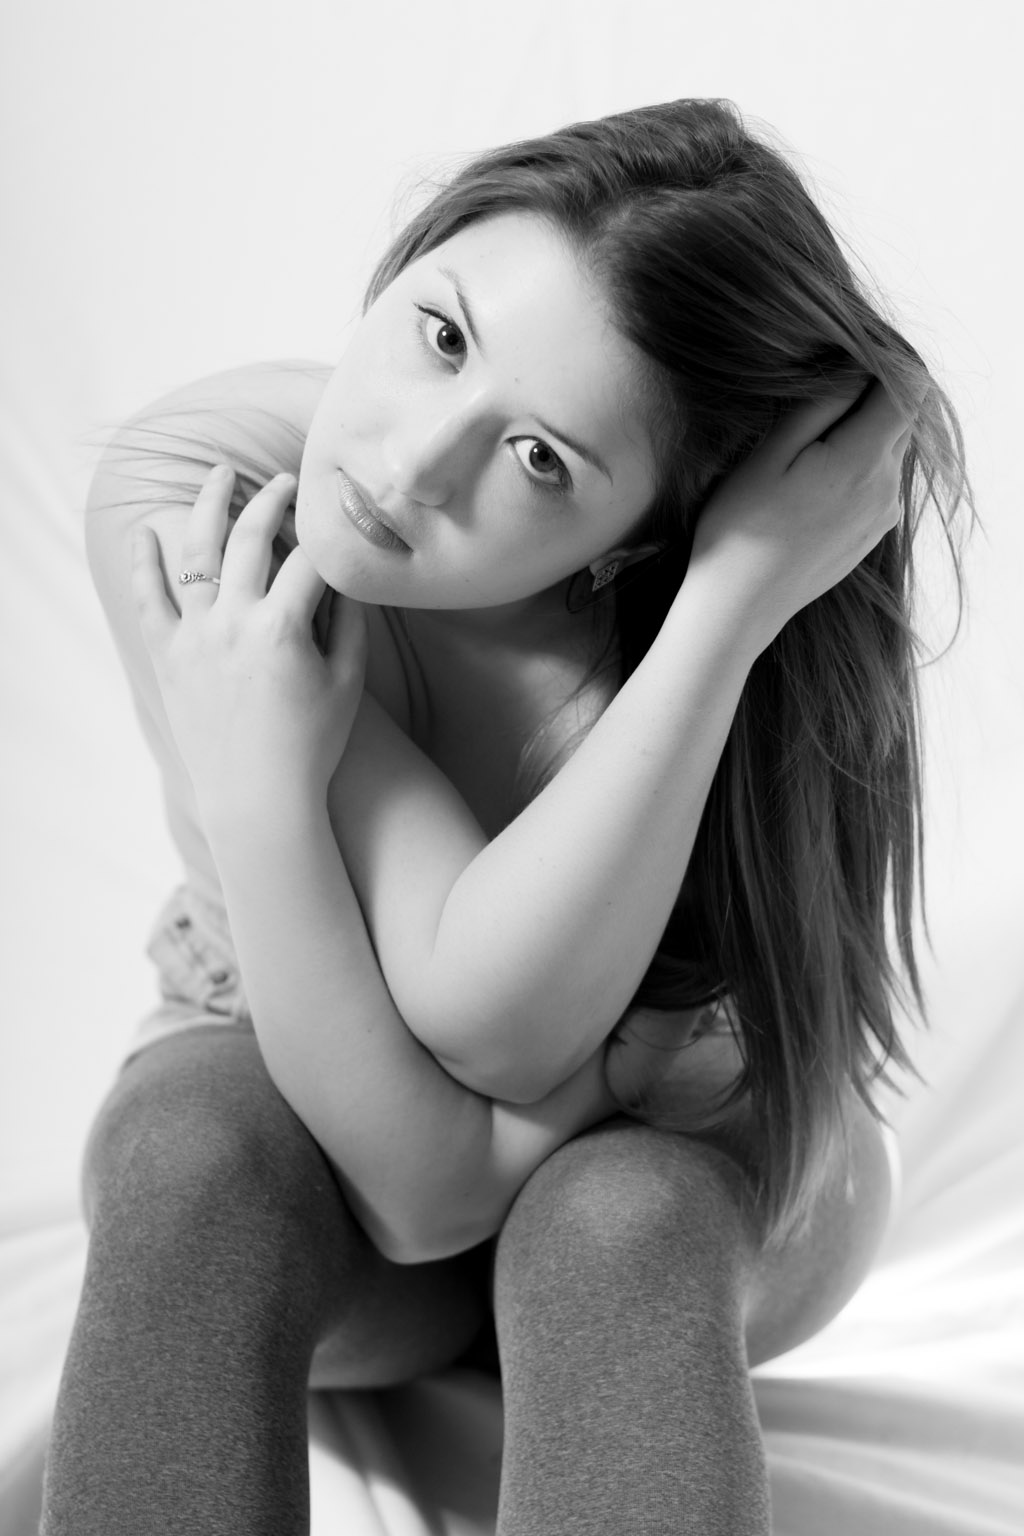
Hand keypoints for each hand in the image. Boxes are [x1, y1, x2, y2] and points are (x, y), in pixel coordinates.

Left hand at [132, 466, 366, 820]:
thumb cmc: (311, 746)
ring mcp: (195, 637)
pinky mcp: (169, 657)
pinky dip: (144, 563)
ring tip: (220, 476)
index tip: (337, 518)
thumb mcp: (346, 684)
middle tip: (284, 479)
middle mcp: (233, 623)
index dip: (327, 534)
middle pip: (251, 538)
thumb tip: (346, 578)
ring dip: (209, 505)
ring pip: (196, 552)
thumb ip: (349, 625)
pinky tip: (145, 532)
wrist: (258, 799)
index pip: (309, 560)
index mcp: (283, 629)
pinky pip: (150, 599)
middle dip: (271, 499)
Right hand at [689, 380, 918, 647]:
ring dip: (856, 436)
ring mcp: (882, 517)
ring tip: (803, 450)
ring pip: (886, 451)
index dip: (885, 364)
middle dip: (866, 400)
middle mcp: (886, 489)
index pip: (909, 388)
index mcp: (863, 461)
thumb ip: (820, 405)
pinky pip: (875, 483)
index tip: (845, 363)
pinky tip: (808, 486)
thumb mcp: (769, 454)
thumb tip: (857, 369)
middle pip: (899, 418)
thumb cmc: (741, 528)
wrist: (738, 608)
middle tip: (810, 404)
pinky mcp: (870, 536)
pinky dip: (852, 469)